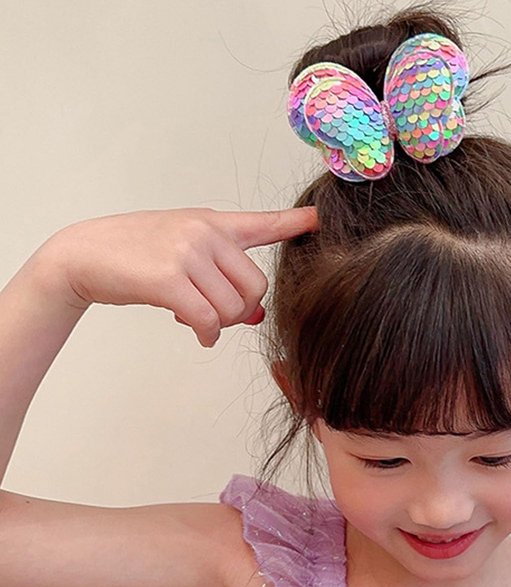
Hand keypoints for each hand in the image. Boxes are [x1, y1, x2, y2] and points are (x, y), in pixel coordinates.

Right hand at [38, 206, 317, 346]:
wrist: (83, 254)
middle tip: (216, 315)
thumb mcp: (184, 253)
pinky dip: (206, 334)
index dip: (294, 223)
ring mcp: (187, 251)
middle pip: (255, 288)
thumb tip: (256, 316)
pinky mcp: (169, 277)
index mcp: (213, 223)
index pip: (263, 223)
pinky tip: (199, 335)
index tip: (319, 219)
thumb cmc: (136, 255)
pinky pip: (207, 319)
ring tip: (196, 319)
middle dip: (240, 311)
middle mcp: (205, 231)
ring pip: (232, 308)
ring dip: (219, 325)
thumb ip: (222, 277)